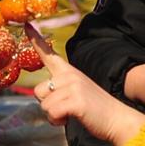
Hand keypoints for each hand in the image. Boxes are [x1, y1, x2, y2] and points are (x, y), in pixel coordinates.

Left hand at [28, 24, 144, 145]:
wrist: (117, 119)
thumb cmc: (95, 109)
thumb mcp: (77, 91)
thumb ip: (60, 88)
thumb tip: (42, 95)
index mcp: (69, 71)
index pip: (49, 54)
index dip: (36, 40)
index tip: (27, 24)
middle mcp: (70, 75)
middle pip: (38, 91)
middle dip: (48, 104)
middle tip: (66, 108)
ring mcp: (73, 86)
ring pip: (44, 105)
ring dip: (54, 115)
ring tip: (71, 114)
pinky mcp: (75, 100)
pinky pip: (52, 113)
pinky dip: (58, 121)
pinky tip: (71, 118)